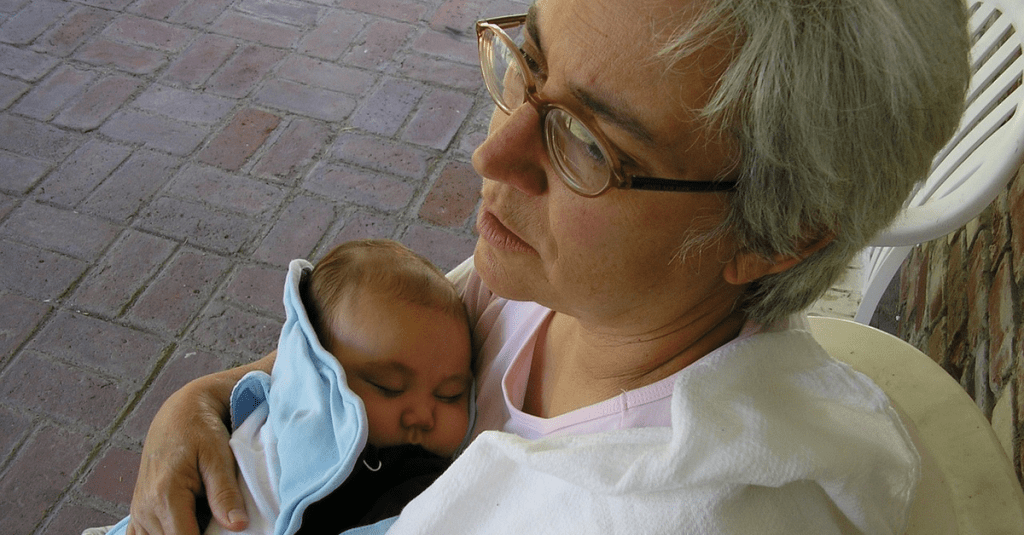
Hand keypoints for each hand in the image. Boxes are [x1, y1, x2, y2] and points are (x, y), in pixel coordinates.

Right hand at [126, 379, 248, 534]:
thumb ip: (225, 493)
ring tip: (207, 516)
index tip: (226, 531)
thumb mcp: (219, 457)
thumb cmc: (201, 429)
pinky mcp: (140, 511)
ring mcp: (140, 511)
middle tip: (219, 518)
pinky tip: (187, 521)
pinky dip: (166, 533)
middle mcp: (146, 507)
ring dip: (184, 533)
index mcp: (165, 495)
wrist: (180, 412)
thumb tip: (237, 526)